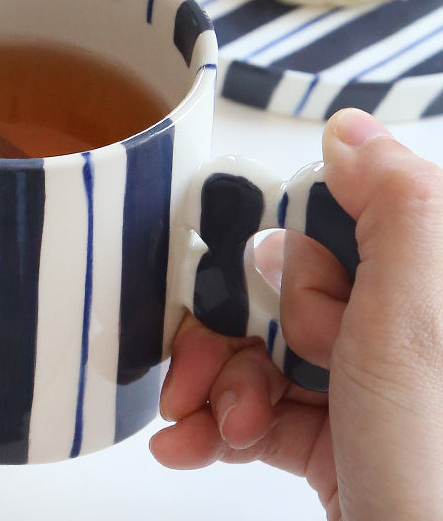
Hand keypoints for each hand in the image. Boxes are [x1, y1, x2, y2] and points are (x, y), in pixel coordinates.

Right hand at [151, 108, 442, 520]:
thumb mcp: (411, 327)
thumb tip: (350, 129)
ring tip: (204, 424)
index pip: (334, 225)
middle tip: (207, 365)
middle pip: (284, 291)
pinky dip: (216, 422)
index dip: (280, 250)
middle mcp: (403, 331)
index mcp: (428, 288)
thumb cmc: (432, 479)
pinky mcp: (336, 435)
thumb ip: (396, 210)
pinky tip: (188, 442)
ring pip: (264, 347)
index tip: (243, 280)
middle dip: (230, 329)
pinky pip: (261, 404)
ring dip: (215, 383)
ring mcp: (368, 386)